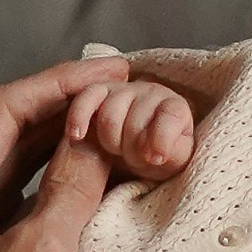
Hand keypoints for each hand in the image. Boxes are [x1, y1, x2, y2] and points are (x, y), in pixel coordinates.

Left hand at [0, 56, 125, 251]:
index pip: (1, 112)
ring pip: (14, 162)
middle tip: (120, 87)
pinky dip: (57, 174)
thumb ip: (70, 190)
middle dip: (63, 105)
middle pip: (6, 132)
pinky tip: (92, 169)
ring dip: (62, 137)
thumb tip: (96, 134)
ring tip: (113, 119)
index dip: (56, 84)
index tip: (107, 72)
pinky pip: (19, 193)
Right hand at [68, 76, 194, 179]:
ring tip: (116, 152)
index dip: (161, 139)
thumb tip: (155, 154)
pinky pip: (86, 98)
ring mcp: (123, 90)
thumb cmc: (156, 154)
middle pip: (135, 123)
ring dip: (110, 142)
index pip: (170, 117)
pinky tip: (77, 135)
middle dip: (132, 149)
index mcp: (174, 107)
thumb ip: (171, 155)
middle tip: (134, 159)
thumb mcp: (172, 161)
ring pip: (110, 118)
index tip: (156, 158)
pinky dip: (79, 116)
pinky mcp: (97, 93)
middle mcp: (151, 92)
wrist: (136, 147)